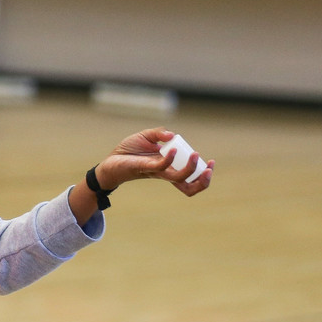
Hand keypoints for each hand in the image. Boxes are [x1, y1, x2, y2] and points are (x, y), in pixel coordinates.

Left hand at [95, 128, 213, 197]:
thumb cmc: (128, 151)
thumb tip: (172, 135)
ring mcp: (156, 172)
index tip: (211, 163)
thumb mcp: (145, 137)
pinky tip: (173, 148)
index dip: (204, 175)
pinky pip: (162, 166)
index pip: (190, 178)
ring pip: (179, 178)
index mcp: (169, 168)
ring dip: (191, 169)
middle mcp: (165, 173)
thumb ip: (159, 134)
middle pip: (190, 186)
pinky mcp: (145, 168)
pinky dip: (170, 158)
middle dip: (203, 180)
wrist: (110, 161)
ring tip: (196, 155)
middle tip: (209, 168)